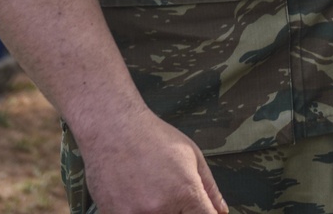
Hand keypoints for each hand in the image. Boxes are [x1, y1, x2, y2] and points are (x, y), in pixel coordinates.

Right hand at [77, 109, 227, 213]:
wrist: (111, 128)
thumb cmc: (152, 137)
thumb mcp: (191, 154)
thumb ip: (209, 187)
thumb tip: (221, 211)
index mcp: (185, 193)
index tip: (197, 209)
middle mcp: (161, 209)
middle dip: (179, 210)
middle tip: (168, 192)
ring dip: (156, 209)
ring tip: (148, 190)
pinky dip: (135, 210)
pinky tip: (133, 193)